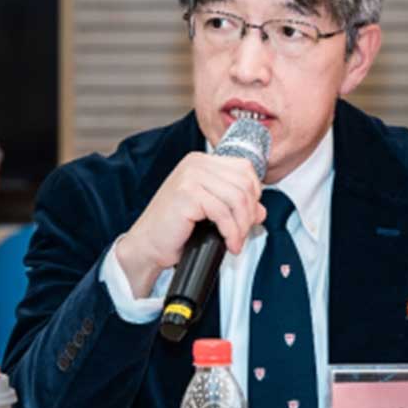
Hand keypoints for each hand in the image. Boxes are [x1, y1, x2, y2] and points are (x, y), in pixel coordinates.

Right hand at [115, 152, 266, 297]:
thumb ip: (234, 205)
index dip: (254, 194)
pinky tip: (229, 243)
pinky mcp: (187, 194)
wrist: (147, 245)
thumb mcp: (210, 212)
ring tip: (235, 241)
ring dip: (241, 225)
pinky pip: (223, 212)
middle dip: (249, 212)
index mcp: (202, 162)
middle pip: (244, 184)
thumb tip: (261, 210)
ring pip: (237, 198)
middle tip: (243, 232)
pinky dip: (231, 231)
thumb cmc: (174, 228)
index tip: (250, 215)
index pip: (244, 169)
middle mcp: (196, 164)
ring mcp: (190, 177)